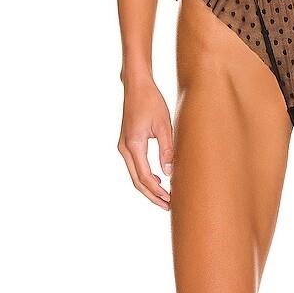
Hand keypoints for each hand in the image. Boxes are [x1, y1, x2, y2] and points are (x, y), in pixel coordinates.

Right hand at [117, 76, 174, 210]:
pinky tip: (157, 179)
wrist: (136, 87)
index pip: (145, 176)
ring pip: (134, 175)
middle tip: (168, 205)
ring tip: (164, 197)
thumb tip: (169, 172)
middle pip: (137, 180)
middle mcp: (124, 148)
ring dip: (148, 187)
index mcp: (134, 144)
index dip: (157, 191)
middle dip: (152, 195)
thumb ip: (167, 149)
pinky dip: (144, 176)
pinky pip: (134, 166)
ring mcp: (123, 146)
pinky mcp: (126, 143)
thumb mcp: (164, 125)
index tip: (170, 200)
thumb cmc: (151, 102)